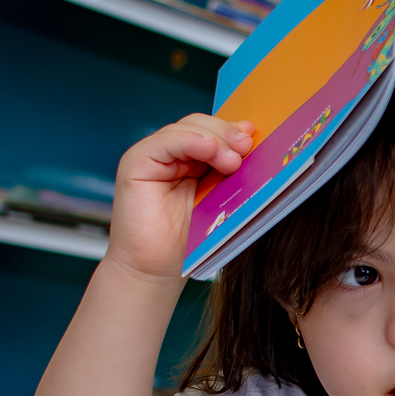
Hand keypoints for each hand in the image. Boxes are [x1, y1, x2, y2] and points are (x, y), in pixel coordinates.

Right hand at [106, 115, 253, 280]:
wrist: (156, 269)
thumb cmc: (191, 241)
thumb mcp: (222, 200)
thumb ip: (233, 174)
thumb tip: (255, 147)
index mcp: (196, 161)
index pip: (217, 132)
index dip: (235, 132)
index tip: (257, 137)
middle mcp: (174, 154)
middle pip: (202, 125)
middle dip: (228, 134)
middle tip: (248, 146)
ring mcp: (154, 156)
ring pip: (187, 129)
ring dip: (215, 139)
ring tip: (234, 159)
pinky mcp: (136, 163)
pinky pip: (165, 142)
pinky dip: (189, 141)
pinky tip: (209, 148)